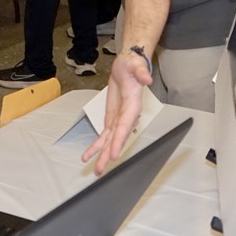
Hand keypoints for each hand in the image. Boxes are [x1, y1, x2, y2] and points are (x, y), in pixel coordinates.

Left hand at [82, 52, 153, 174]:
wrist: (128, 65)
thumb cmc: (133, 66)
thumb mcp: (136, 65)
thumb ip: (142, 72)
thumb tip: (147, 79)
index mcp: (133, 106)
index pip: (125, 126)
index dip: (119, 140)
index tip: (113, 154)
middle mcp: (127, 116)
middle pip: (117, 138)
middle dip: (108, 154)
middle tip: (100, 169)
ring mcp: (119, 119)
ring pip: (110, 140)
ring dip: (102, 154)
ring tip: (95, 170)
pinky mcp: (113, 119)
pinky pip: (104, 134)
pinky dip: (97, 145)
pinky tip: (88, 155)